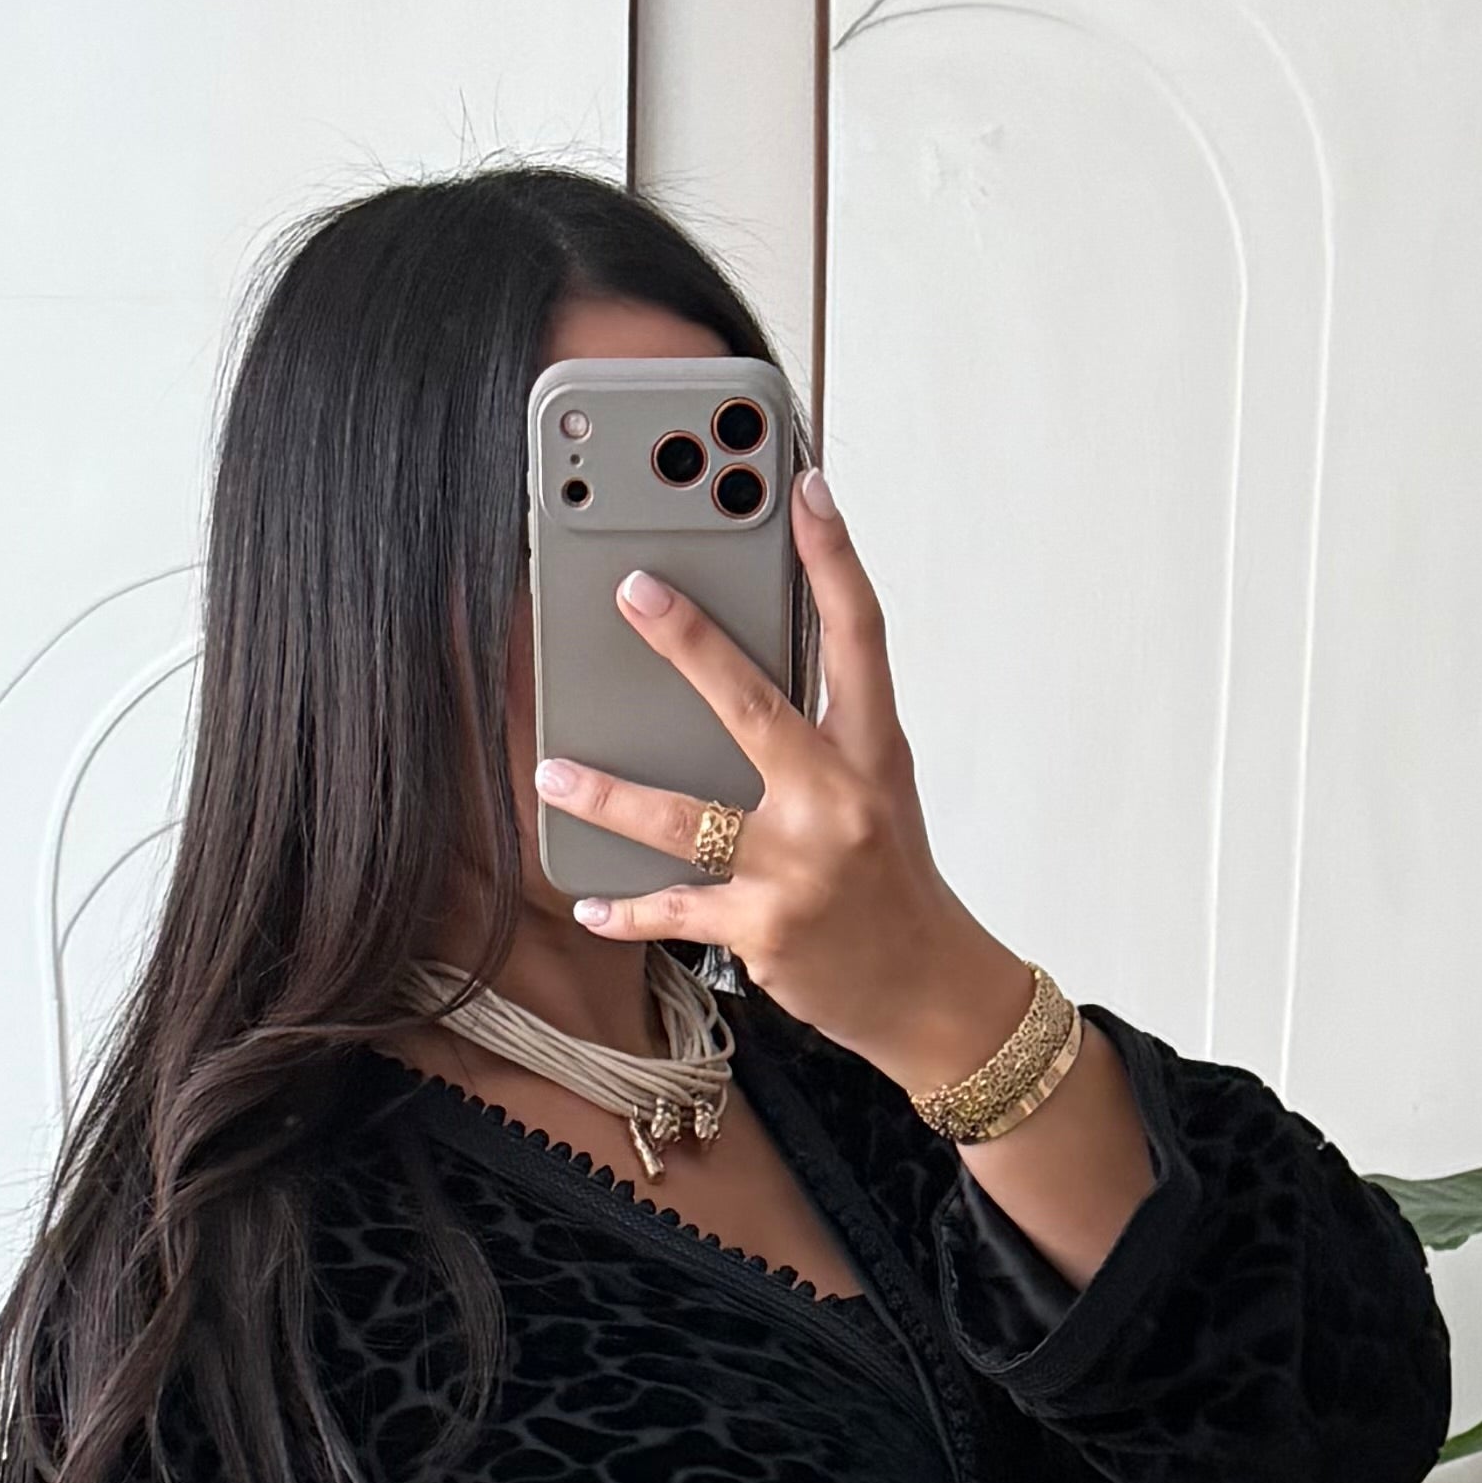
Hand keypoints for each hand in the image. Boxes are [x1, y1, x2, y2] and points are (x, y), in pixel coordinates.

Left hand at [533, 470, 1030, 1107]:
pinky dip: (626, 911)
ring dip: (609, 796)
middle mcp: (839, 801)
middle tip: (631, 590)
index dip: (835, 557)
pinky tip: (589, 903)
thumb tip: (732, 679)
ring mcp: (799, 867)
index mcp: (873, 752)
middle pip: (755, 705)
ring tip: (551, 770)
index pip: (860, 635)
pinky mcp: (765, 928)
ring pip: (686, 818)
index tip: (805, 489)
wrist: (929, 993)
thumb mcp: (877, 791)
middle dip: (689, 643)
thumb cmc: (892, 882)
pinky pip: (675, 909)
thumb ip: (819, 735)